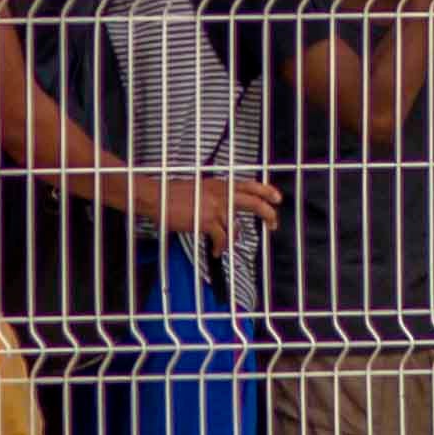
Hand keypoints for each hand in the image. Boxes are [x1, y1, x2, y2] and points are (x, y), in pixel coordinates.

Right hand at [140, 173, 282, 242]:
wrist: (156, 196)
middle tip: (273, 224)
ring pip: (236, 227)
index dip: (267, 191)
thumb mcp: (199, 187)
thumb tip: (224, 208)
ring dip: (232, 239)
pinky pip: (222, 239)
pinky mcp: (206, 221)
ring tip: (223, 245)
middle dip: (268, 214)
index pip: (250, 184)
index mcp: (220, 184)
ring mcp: (215, 207)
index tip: (277, 198)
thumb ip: (214, 195)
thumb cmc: (172, 193)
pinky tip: (214, 251)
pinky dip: (220, 247)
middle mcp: (221, 193)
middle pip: (254, 202)